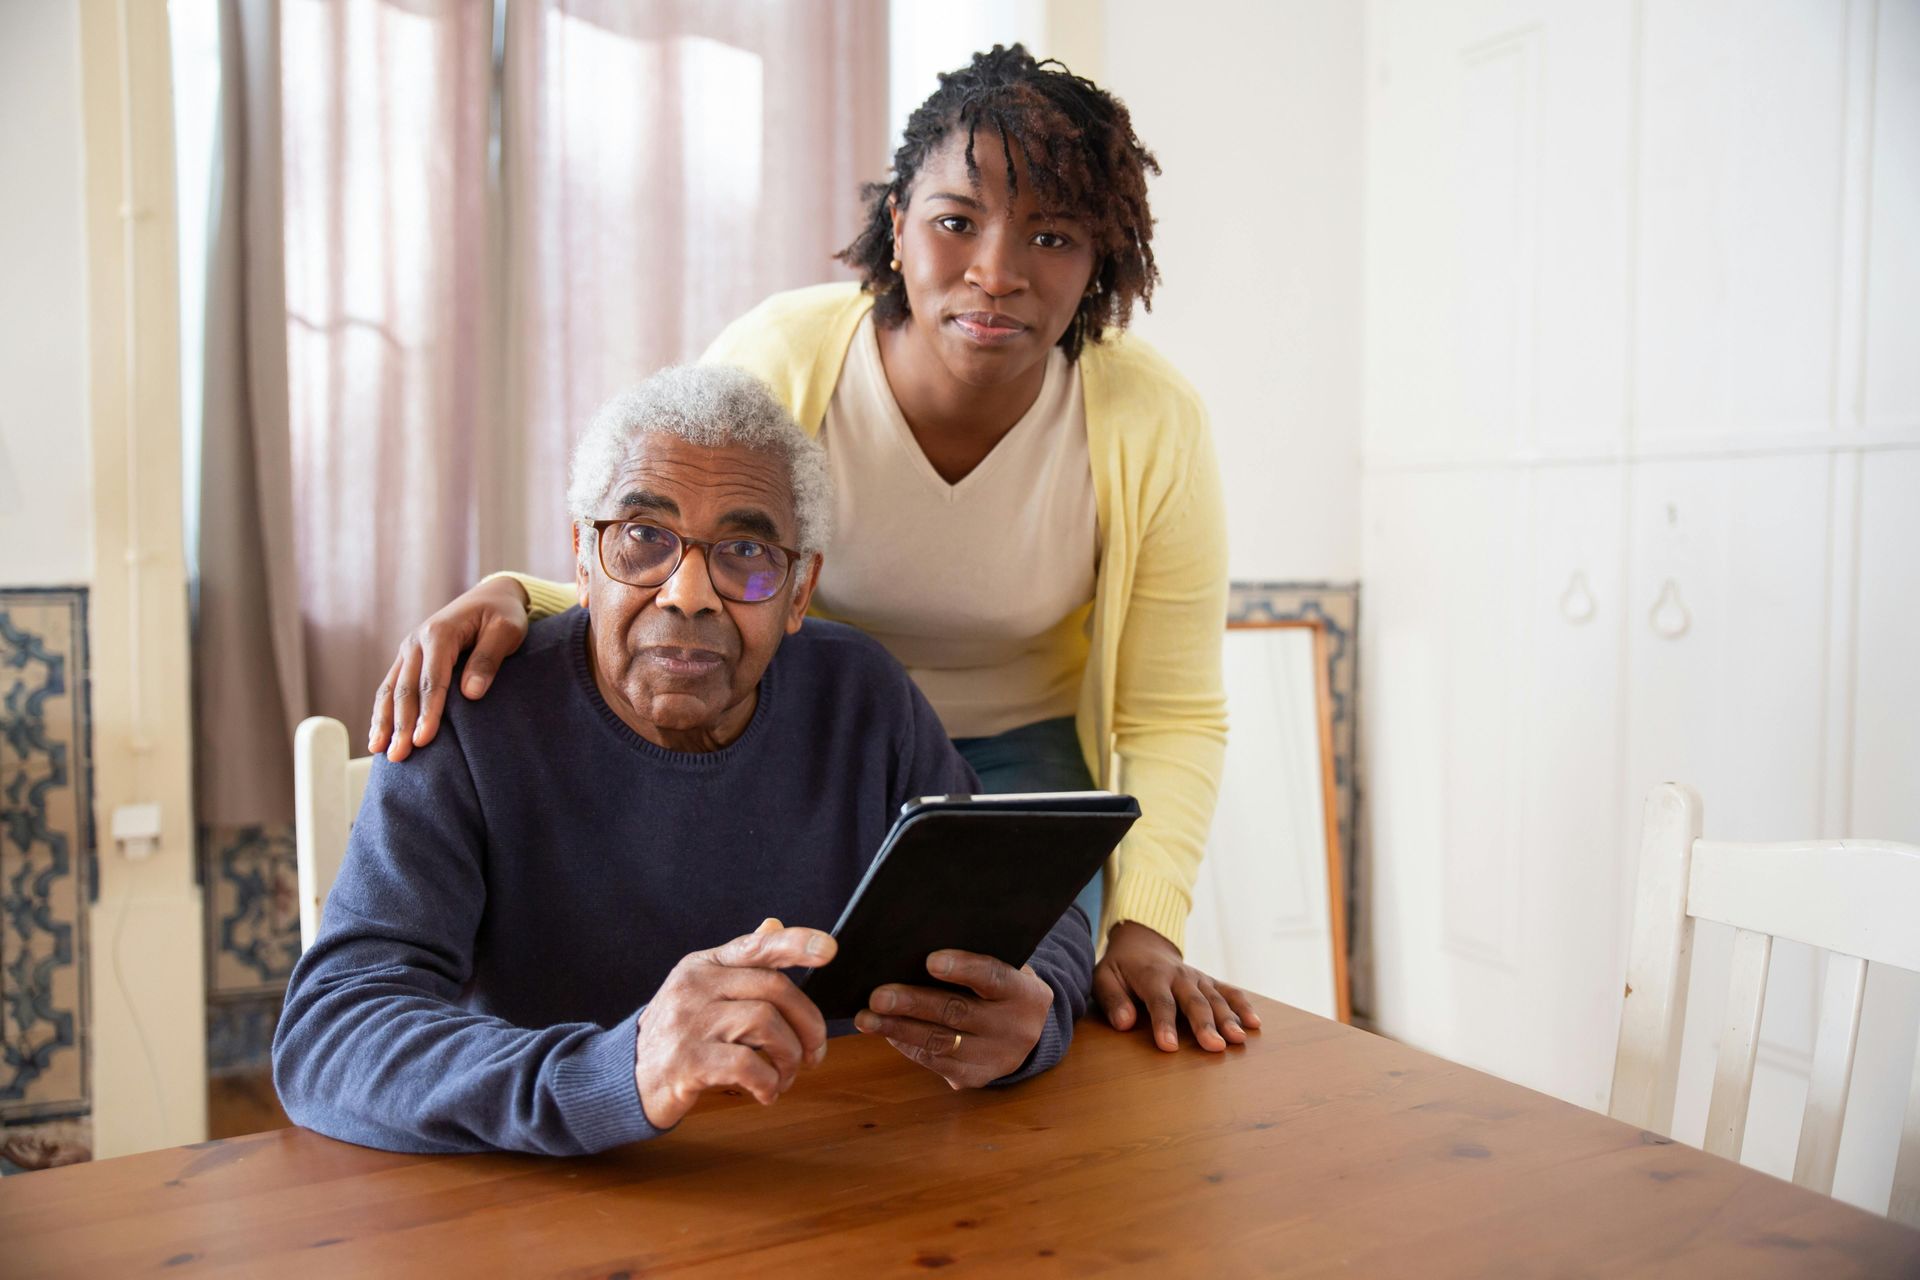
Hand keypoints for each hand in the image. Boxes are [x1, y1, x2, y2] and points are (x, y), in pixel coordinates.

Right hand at [370, 576, 530, 760]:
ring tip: (380, 751)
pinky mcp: (408, 659)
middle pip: (406, 689)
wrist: (490, 596)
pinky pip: (390, 687)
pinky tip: (378, 735)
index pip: (432, 680)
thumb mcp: (506, 631)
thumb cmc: (503, 615)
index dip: (427, 712)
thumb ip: (488, 659)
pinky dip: (382, 711)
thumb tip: (471, 694)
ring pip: (390, 689)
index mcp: (440, 633)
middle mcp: (416, 641)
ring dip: (385, 722)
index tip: (423, 740)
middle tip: (399, 756)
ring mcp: (408, 650)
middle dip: (401, 724)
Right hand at [633, 918, 834, 1129]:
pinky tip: (766, 1092)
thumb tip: (775, 925)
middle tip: (814, 1053)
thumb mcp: (703, 991)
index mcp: (704, 965)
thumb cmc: (678, 1033)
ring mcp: (689, 1023)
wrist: (627, 1076)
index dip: (796, 944)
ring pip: (765, 1024)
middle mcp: (695, 986)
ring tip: (786, 1076)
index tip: (829, 948)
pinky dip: (768, 1082)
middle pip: (774, 990)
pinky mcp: (687, 1062)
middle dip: (807, 1024)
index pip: (756, 946)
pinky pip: (747, 1064)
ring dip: (789, 1056)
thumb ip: (740, 964)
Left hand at [853, 950, 1053, 1088]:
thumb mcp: (1004, 969)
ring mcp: (997, 1058)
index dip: (963, 968)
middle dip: (914, 1003)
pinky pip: (935, 1062)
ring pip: (940, 1042)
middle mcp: (1017, 1029)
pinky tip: (886, 1032)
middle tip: (878, 995)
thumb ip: (973, 962)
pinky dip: (906, 1045)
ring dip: (898, 1029)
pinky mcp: (976, 1078)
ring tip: (868, 1017)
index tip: (930, 960)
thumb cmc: (1000, 986)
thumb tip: (915, 949)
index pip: (994, 977)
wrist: (1025, 1030)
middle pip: (958, 1012)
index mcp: (1027, 994)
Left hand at [1094, 921, 1259, 1051]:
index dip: (1164, 1024)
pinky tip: (1255, 1023)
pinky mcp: (1209, 981)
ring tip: (1238, 1039)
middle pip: (1194, 1001)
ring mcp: (1197, 977)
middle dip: (1205, 1024)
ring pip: (1215, 998)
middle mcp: (1179, 975)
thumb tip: (1124, 1023)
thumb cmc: (1120, 967)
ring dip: (1228, 1018)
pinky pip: (1229, 991)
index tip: (1169, 1047)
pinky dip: (1243, 1005)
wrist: (1142, 943)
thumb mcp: (1103, 978)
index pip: (1159, 1001)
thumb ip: (1112, 999)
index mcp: (1151, 975)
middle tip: (1215, 1047)